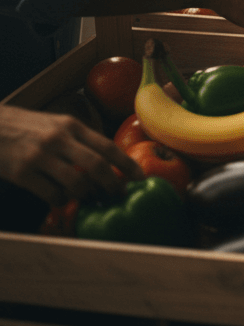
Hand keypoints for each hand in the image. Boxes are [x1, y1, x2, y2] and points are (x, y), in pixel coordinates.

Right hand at [0, 107, 141, 206]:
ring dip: (86, 195)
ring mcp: (40, 156)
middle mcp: (59, 139)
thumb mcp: (56, 124)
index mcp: (72, 126)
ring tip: (89, 199)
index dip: (126, 164)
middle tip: (118, 195)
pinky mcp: (22, 173)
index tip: (140, 178)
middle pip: (97, 165)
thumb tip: (106, 161)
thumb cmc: (27, 127)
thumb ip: (78, 139)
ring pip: (76, 182)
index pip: (107, 146)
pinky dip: (61, 201)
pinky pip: (51, 194)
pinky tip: (61, 199)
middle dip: (112, 184)